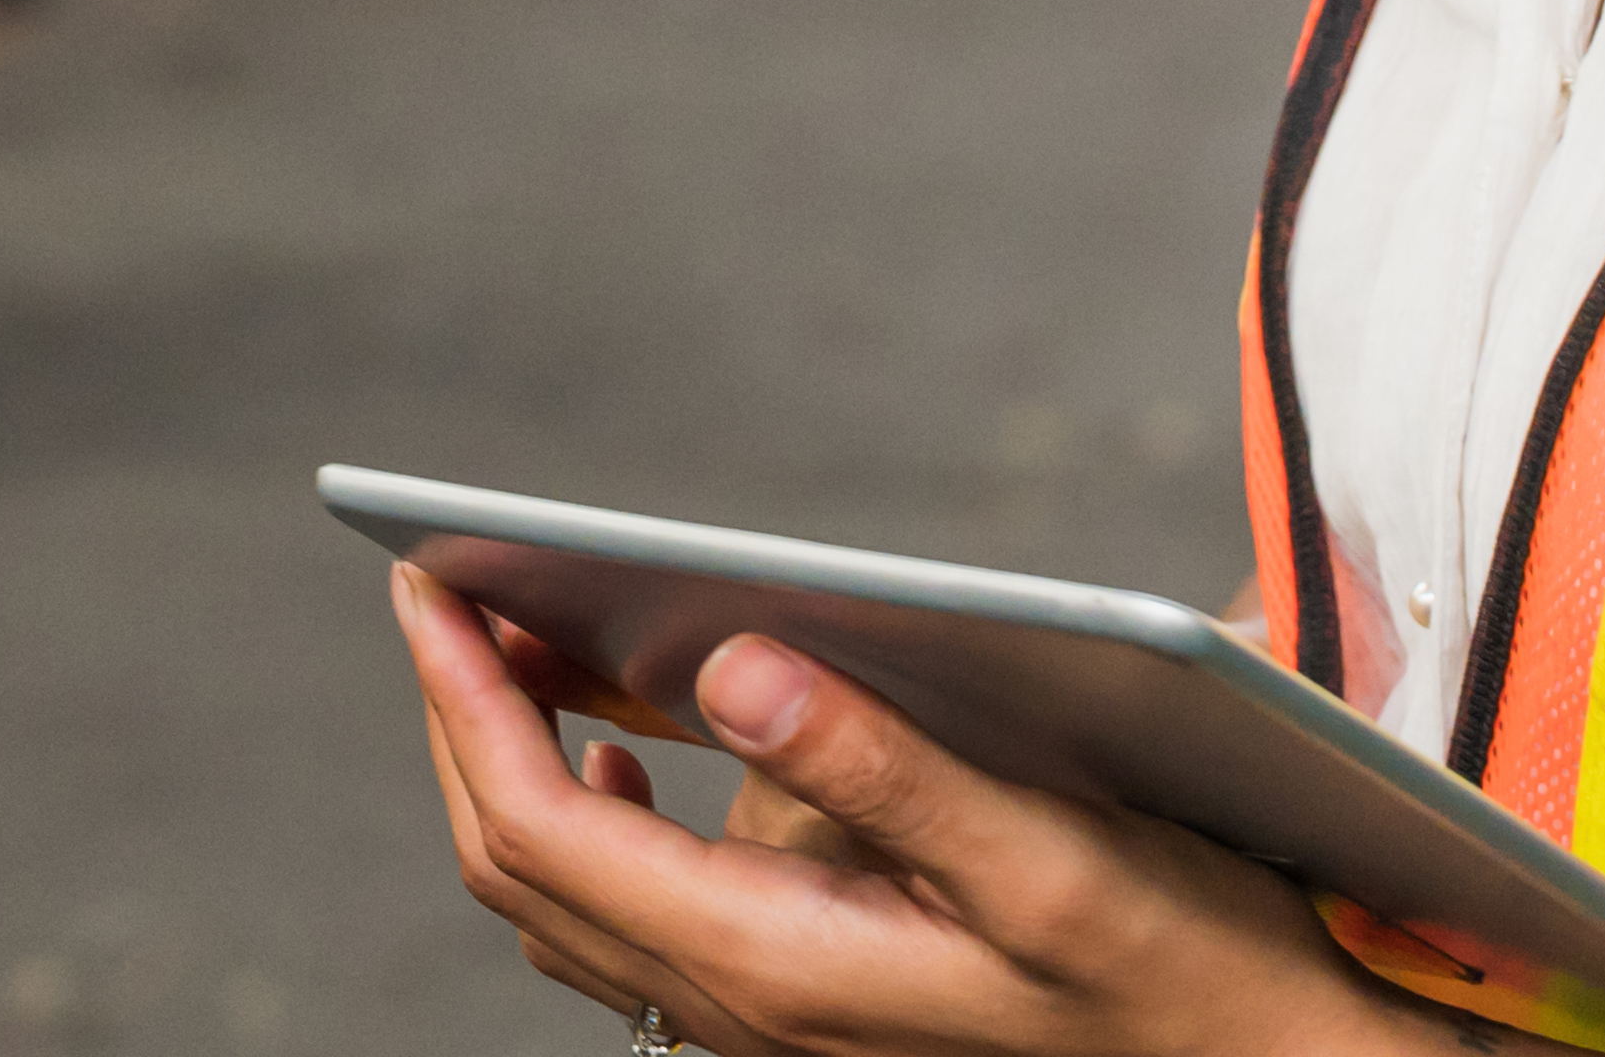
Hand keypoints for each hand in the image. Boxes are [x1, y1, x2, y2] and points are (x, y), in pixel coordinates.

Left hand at [391, 563, 1464, 1056]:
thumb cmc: (1180, 967)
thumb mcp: (1051, 854)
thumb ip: (886, 768)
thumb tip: (728, 669)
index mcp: (780, 967)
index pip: (548, 836)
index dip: (466, 708)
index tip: (424, 592)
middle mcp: (749, 1013)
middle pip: (527, 875)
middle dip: (464, 727)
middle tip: (442, 597)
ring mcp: (775, 1023)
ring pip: (570, 911)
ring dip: (517, 772)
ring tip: (513, 647)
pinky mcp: (815, 1005)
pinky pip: (643, 927)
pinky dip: (594, 828)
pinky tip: (637, 756)